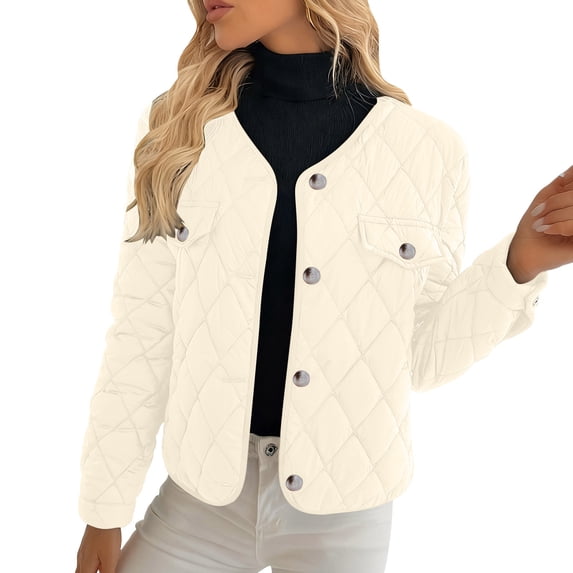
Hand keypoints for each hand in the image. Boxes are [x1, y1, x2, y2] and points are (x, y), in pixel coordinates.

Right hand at [75, 524, 120, 572]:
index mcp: (85, 566)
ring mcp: (83, 551)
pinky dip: (89, 566)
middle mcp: (81, 560)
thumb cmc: (106, 535)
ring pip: (81, 569)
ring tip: (97, 569)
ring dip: (88, 571)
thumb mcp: (110, 558)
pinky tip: (97, 563)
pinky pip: (84, 561)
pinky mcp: (87, 544)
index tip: (101, 571)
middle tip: (98, 569)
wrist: (103, 514)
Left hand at [507, 164, 572, 282]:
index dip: (559, 195)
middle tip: (538, 215)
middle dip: (555, 203)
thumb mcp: (547, 197)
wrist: (524, 251)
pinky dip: (560, 226)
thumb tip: (572, 167)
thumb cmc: (534, 224)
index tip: (544, 203)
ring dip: (555, 216)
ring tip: (542, 225)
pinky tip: (549, 232)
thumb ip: (564, 181)